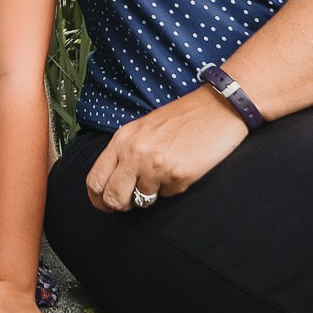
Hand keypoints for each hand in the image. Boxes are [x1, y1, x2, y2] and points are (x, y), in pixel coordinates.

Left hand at [85, 89, 246, 212]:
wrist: (218, 107)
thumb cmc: (183, 118)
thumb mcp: (143, 129)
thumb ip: (125, 153)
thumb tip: (113, 182)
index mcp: (122, 139)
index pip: (95, 179)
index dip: (98, 199)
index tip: (105, 205)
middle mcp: (134, 152)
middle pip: (113, 197)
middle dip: (122, 205)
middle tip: (133, 201)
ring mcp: (155, 164)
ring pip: (142, 200)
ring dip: (152, 193)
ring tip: (166, 172)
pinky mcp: (177, 174)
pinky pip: (168, 195)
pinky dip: (174, 188)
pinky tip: (183, 168)